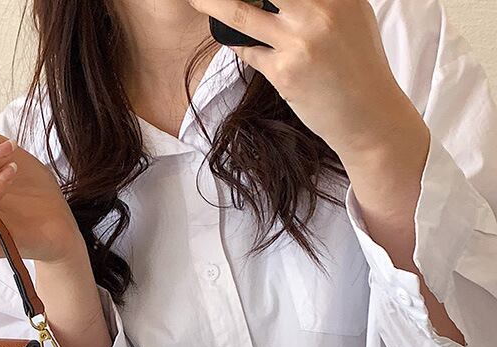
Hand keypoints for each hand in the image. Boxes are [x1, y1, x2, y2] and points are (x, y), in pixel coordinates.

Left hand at [190, 0, 422, 160]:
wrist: (368, 115)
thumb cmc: (358, 66)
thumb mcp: (351, 16)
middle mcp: (320, 11)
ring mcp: (299, 42)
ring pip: (242, 14)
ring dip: (214, 5)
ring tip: (198, 1)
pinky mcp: (284, 73)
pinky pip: (249, 52)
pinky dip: (240, 45)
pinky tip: (233, 40)